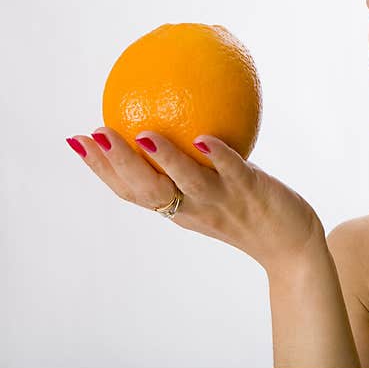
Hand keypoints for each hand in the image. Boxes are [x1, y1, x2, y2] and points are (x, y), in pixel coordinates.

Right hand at [66, 127, 324, 271]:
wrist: (291, 245)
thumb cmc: (251, 213)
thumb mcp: (216, 191)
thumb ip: (195, 166)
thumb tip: (181, 122)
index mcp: (178, 209)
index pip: (131, 192)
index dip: (102, 170)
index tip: (77, 142)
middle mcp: (194, 208)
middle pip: (147, 190)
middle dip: (117, 163)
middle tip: (94, 135)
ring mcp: (222, 201)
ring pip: (187, 183)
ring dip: (163, 160)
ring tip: (142, 134)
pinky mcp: (251, 191)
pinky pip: (232, 171)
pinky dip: (216, 156)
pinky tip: (202, 138)